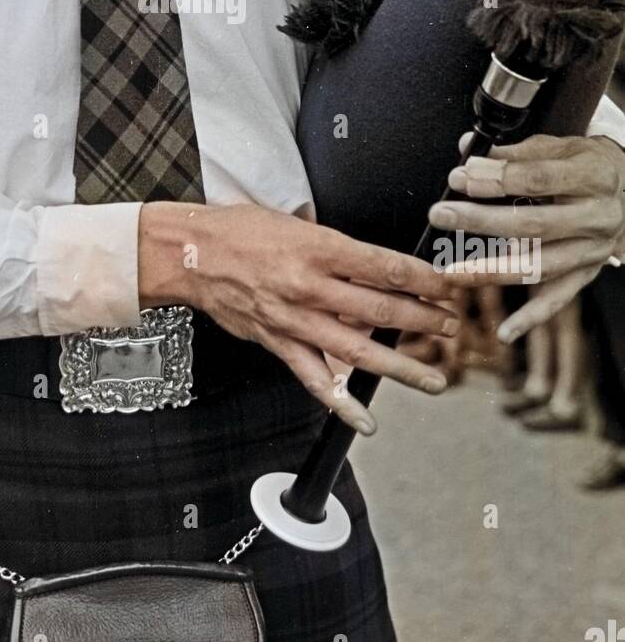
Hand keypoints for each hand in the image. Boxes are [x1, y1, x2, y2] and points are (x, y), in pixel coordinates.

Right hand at [139, 201, 458, 433]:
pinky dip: (340, 402)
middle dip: (423, 320)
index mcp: (319, 248)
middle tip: (450, 326)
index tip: (445, 287)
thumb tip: (370, 263)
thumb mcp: (295, 223)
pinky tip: (365, 418)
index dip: (422, 280)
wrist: (191, 254)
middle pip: (380, 309)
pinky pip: (314, 377)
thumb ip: (332, 246)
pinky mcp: (278, 342)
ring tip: (432, 378)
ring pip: (357, 349)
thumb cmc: (239, 231)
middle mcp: (310, 285)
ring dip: (400, 366)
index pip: (384, 267)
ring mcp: (295, 319)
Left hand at [429, 134, 624, 342]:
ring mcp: (592, 250)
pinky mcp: (587, 273)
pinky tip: (505, 331)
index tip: (459, 178)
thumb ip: (513, 151)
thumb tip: (466, 151)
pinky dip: (531, 317)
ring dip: (491, 271)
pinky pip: (558, 299)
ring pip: (539, 265)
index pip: (536, 179)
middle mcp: (596, 216)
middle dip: (481, 221)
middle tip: (441, 215)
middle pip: (533, 224)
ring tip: (452, 271)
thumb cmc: (586, 165)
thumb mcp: (559, 146)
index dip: (494, 179)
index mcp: (591, 177)